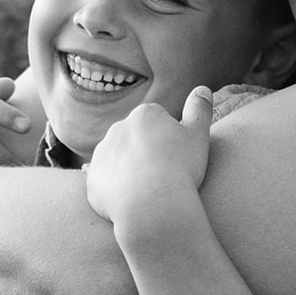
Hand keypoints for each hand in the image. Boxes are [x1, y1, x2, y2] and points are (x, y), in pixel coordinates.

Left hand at [85, 86, 212, 228]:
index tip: (176, 158)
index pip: (156, 122)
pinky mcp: (93, 180)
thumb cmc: (180, 169)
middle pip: (134, 139)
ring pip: (117, 160)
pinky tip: (131, 202)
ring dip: (128, 171)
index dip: (168, 141)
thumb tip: (202, 88)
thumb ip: (199, 110)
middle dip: (145, 153)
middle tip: (163, 175)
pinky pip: (104, 183)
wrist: (153, 206)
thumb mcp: (198, 136)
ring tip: (147, 191)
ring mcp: (102, 154)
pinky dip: (115, 191)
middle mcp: (118, 128)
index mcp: (144, 115)